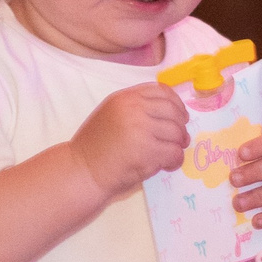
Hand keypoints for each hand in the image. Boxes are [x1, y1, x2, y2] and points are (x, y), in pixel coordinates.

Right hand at [73, 85, 191, 196]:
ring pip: (176, 133)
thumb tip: (173, 112)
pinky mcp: (147, 150)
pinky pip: (174, 152)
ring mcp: (141, 128)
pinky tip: (167, 165)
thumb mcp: (112, 114)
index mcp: (125, 97)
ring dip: (177, 145)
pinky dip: (175, 160)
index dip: (176, 103)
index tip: (180, 116)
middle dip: (180, 127)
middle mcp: (133, 108)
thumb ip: (137, 108)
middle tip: (179, 140)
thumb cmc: (96, 147)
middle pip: (173, 112)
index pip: (161, 91)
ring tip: (169, 154)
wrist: (81, 171)